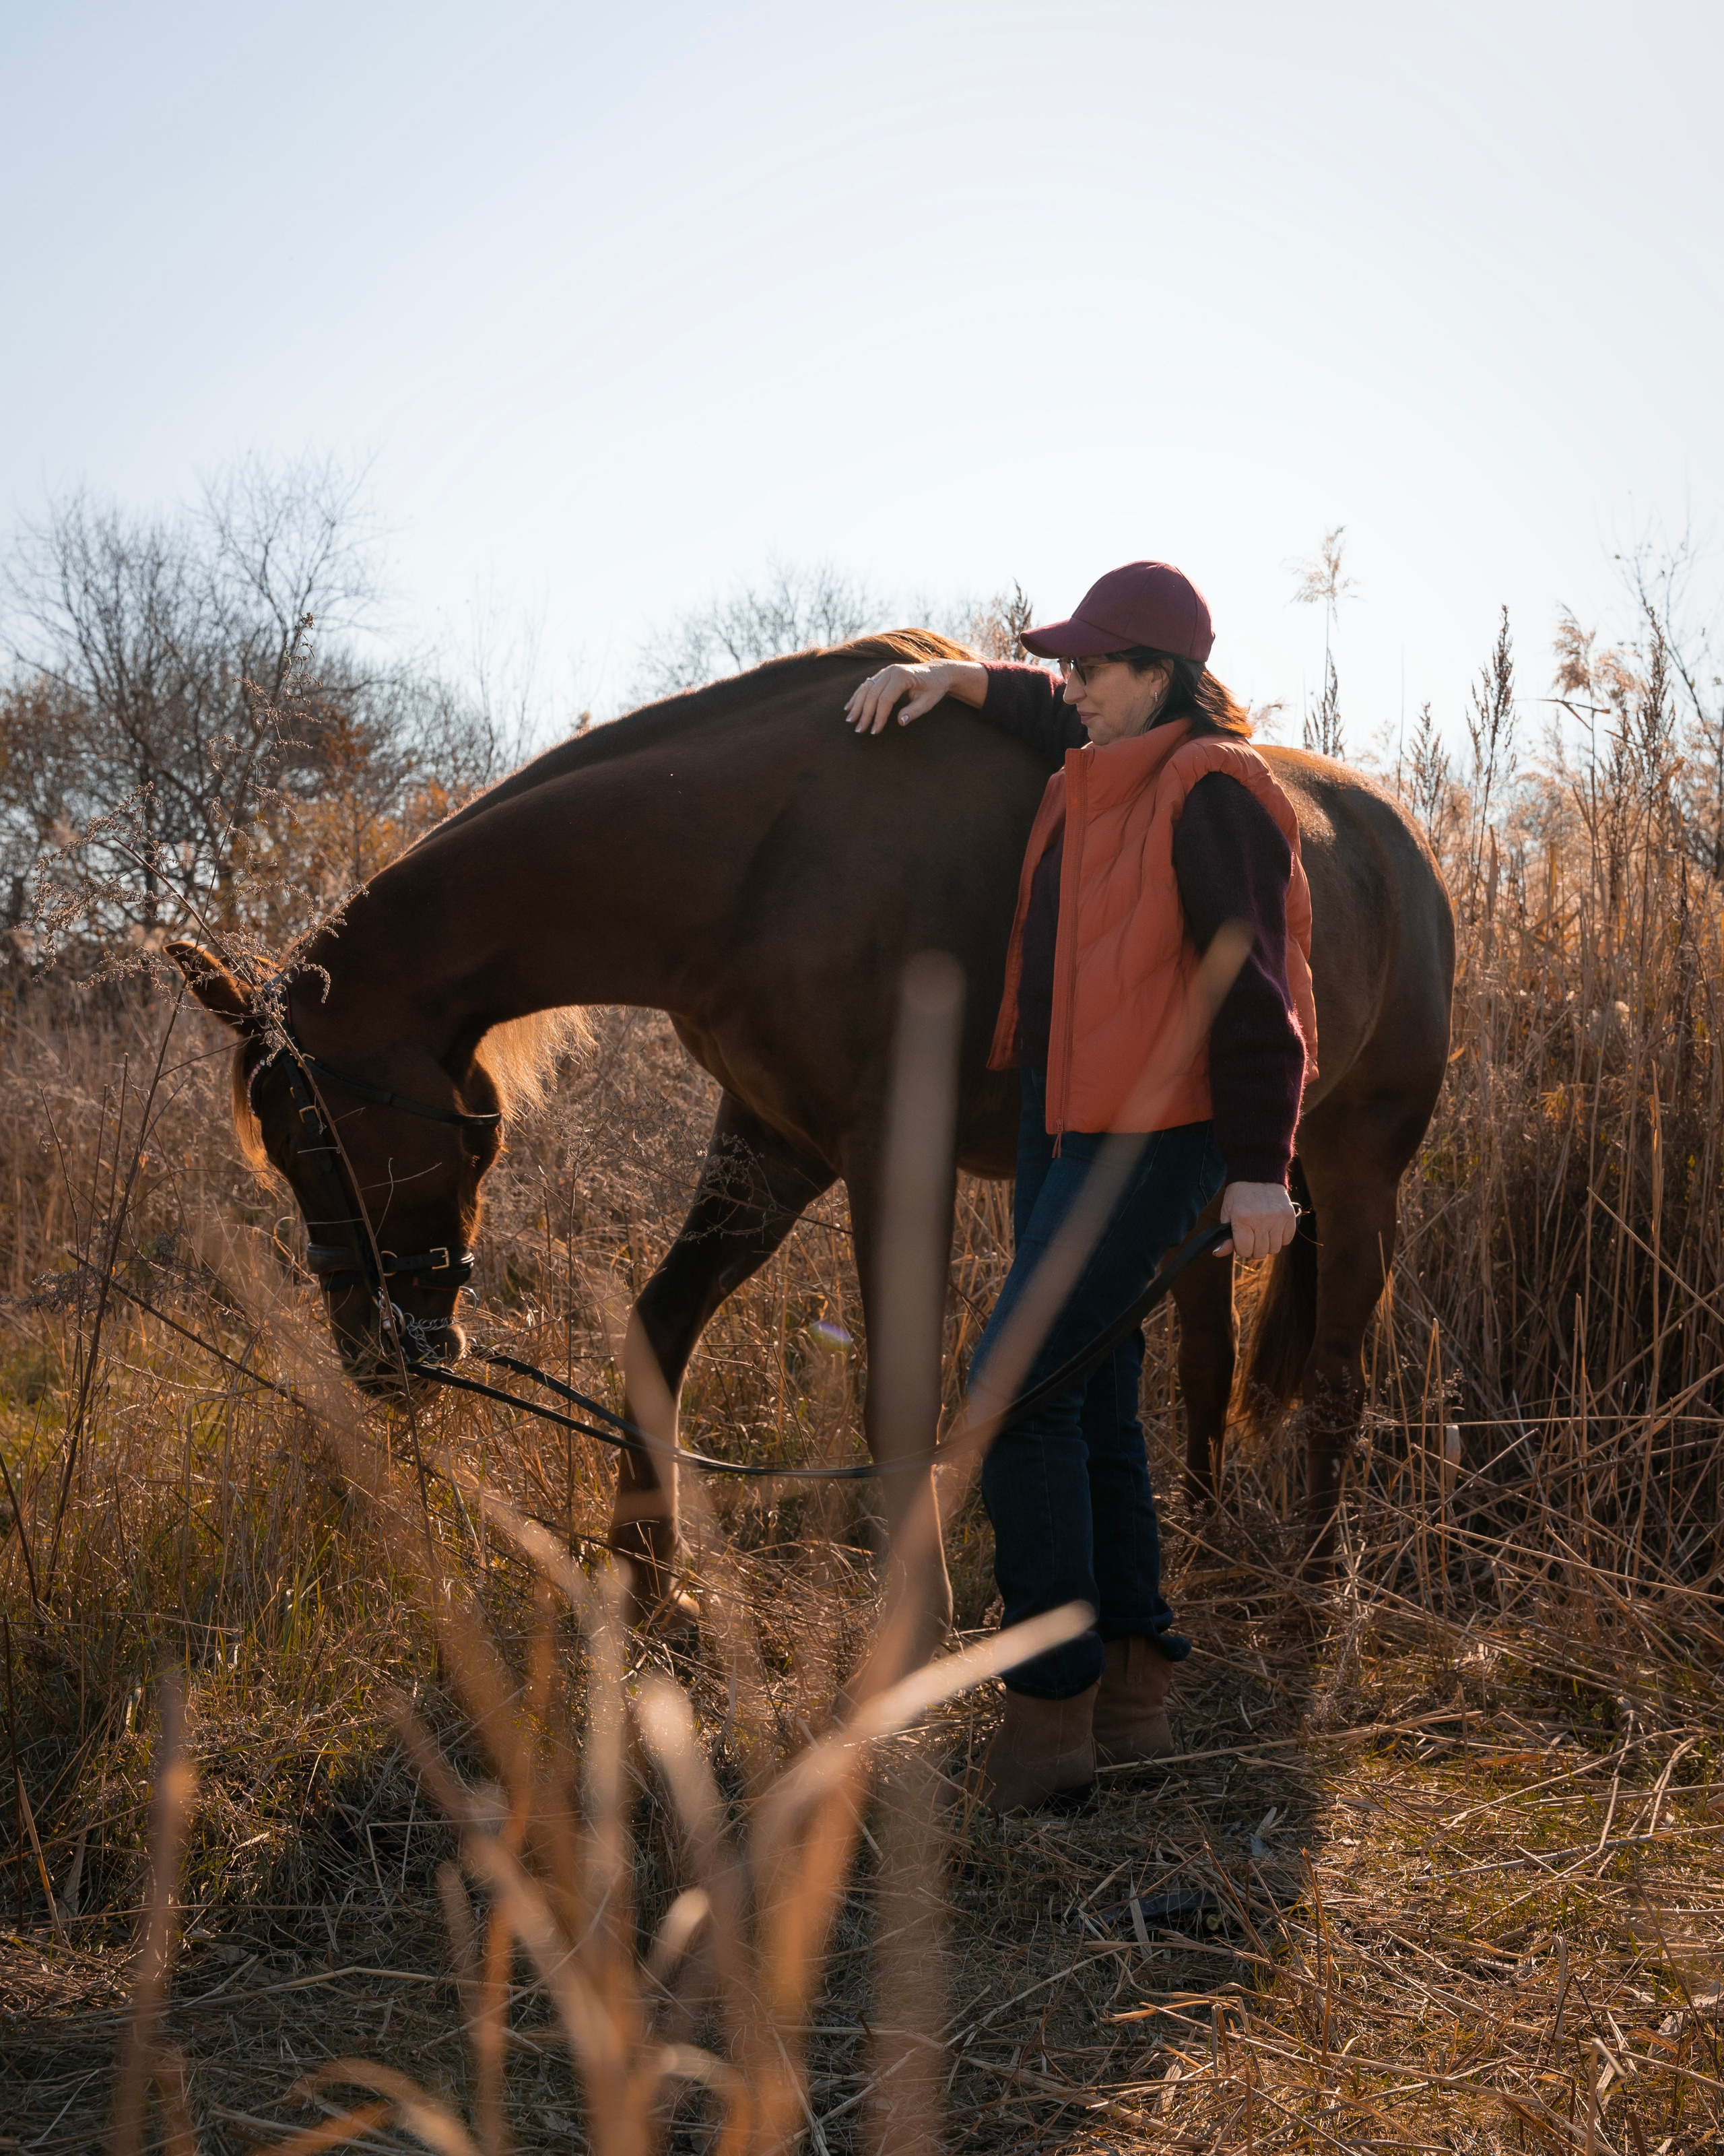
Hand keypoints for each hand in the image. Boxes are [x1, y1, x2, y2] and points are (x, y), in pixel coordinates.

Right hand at [843, 659, 985, 734]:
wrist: (937, 672)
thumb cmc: (934, 688)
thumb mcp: (928, 701)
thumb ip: (914, 711)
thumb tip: (900, 722)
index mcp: (902, 676)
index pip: (885, 699)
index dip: (879, 716)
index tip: (875, 731)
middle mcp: (891, 671)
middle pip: (872, 694)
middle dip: (865, 713)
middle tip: (859, 730)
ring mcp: (885, 671)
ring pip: (866, 688)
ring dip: (857, 705)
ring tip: (850, 720)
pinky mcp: (882, 674)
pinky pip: (866, 685)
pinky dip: (857, 696)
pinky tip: (849, 707)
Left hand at [1216, 1180, 1297, 1261]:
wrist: (1258, 1175)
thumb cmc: (1239, 1196)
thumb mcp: (1227, 1213)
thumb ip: (1225, 1236)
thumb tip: (1218, 1253)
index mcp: (1242, 1219)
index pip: (1245, 1251)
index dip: (1242, 1248)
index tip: (1241, 1239)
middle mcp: (1261, 1219)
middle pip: (1260, 1252)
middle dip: (1254, 1248)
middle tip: (1252, 1235)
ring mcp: (1277, 1218)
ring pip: (1275, 1248)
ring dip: (1268, 1244)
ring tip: (1263, 1230)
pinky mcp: (1289, 1216)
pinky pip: (1287, 1240)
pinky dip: (1280, 1238)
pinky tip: (1273, 1227)